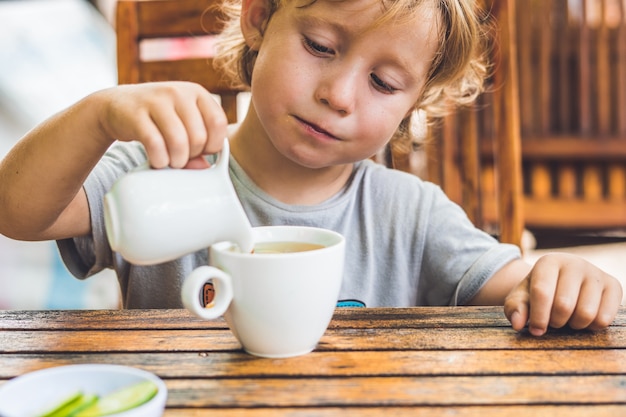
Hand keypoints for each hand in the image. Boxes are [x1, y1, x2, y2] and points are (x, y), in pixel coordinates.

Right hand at [97, 81, 227, 167]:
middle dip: (192, 156)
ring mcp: (156, 101)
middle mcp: (178, 92)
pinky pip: (155, 144)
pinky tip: (157, 160)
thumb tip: (204, 167)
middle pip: (199, 137)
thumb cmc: (157, 118)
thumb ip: (198, 143)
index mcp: (196, 92)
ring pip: (179, 143)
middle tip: (180, 157)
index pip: (218, 123)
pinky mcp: (135, 114)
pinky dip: (159, 159)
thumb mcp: (182, 124)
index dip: (212, 145)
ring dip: (176, 161)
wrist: (116, 105)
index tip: (201, 151)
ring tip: (170, 161)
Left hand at [504, 253, 622, 335]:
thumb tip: (518, 323)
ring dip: (574, 325)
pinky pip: (605, 318)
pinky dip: (591, 326)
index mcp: (549, 262)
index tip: (536, 330)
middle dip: (555, 321)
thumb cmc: (539, 291)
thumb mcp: (521, 297)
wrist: (563, 282)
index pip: (542, 292)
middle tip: (553, 321)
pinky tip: (583, 319)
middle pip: (564, 305)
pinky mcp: (614, 286)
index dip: (538, 316)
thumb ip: (515, 308)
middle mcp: (575, 263)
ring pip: (586, 314)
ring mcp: (596, 273)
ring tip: (567, 318)